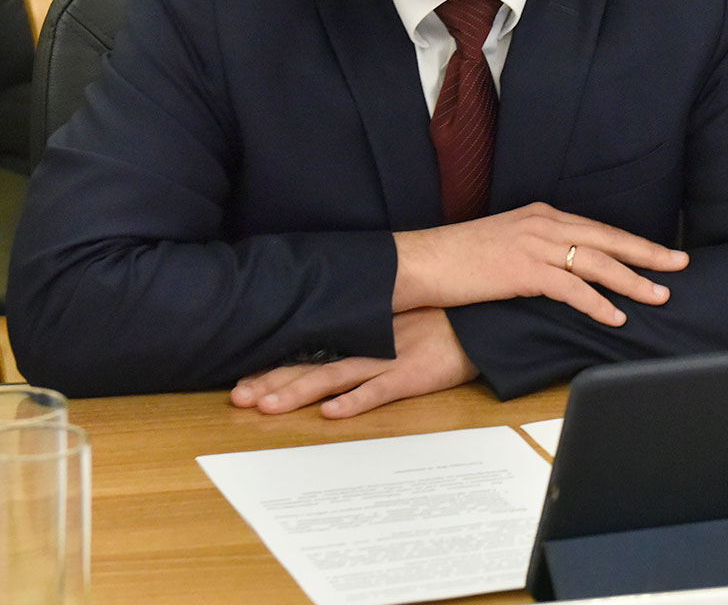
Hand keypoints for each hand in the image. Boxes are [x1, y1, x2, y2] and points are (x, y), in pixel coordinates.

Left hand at [229, 308, 478, 417]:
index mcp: (363, 335)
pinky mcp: (415, 374)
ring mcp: (391, 359)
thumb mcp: (400, 321)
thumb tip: (332, 348)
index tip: (242, 382)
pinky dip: (356, 401)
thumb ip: (369, 333)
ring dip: (299, 392)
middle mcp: (369, 345)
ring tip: (267, 406)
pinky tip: (331, 412)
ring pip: (336, 377)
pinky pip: (381, 390)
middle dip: (273, 382)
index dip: (275, 368)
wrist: (484, 319)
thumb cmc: (443, 320)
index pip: (310, 352)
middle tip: (238, 398)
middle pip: (313, 366)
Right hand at [392, 203, 689, 324]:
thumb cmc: (460, 258)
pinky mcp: (523, 271)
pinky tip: (615, 316)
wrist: (422, 261)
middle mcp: (544, 224)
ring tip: (659, 295)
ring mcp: (535, 246)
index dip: (633, 243)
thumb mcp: (508, 242)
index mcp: (543, 215)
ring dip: (632, 282)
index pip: (599, 229)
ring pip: (597, 264)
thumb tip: (567, 269)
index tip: (661, 252)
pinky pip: (571, 289)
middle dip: (649, 254)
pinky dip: (597, 303)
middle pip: (609, 240)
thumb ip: (539, 249)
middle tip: (681, 265)